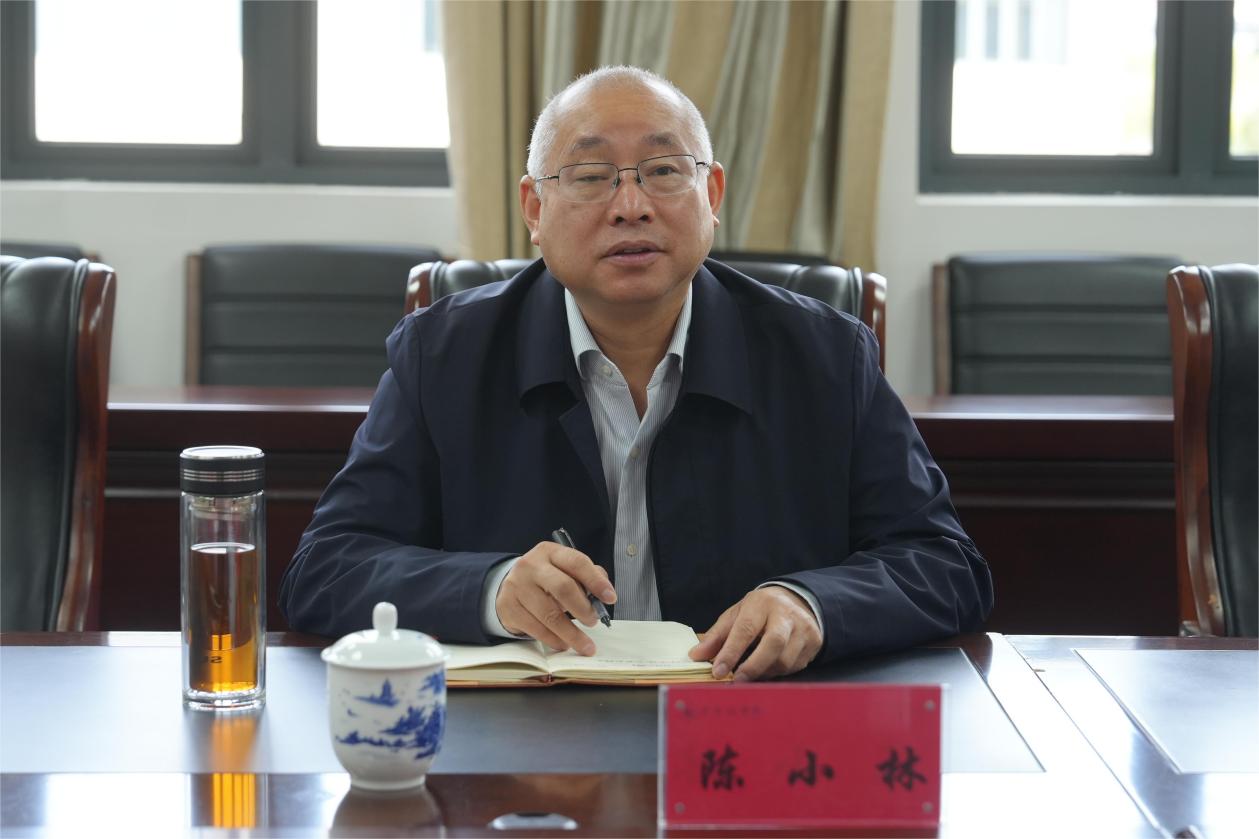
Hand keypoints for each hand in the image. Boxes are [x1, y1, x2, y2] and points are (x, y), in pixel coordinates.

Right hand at [495, 541, 616, 655]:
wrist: (509, 586)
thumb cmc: (545, 579)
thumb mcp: (564, 569)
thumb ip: (586, 577)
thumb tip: (603, 593)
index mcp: (550, 552)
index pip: (577, 563)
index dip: (596, 581)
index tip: (611, 598)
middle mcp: (531, 566)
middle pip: (563, 588)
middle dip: (583, 609)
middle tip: (594, 621)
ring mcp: (517, 586)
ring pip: (549, 614)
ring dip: (572, 633)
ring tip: (585, 643)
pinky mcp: (508, 608)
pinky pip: (536, 628)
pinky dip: (554, 640)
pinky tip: (564, 643)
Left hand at [688, 587, 821, 680]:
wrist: (797, 601)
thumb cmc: (760, 611)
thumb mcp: (736, 615)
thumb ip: (717, 636)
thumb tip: (696, 655)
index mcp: (762, 603)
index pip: (746, 629)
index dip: (731, 652)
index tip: (718, 672)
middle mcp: (786, 614)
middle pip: (774, 643)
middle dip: (753, 666)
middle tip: (737, 681)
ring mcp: (804, 628)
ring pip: (785, 660)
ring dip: (764, 672)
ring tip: (750, 674)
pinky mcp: (814, 642)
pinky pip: (795, 667)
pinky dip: (777, 673)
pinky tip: (767, 669)